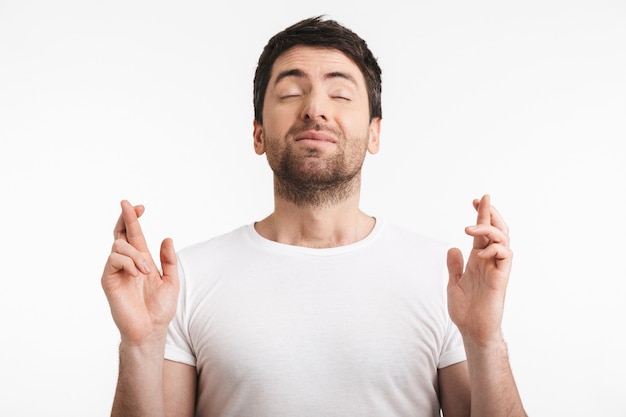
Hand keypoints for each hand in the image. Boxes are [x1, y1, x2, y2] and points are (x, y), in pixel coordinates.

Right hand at [101, 200, 178, 345]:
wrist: (150, 329)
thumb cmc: (160, 309)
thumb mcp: (170, 281)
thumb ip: (168, 260)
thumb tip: (167, 238)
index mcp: (141, 260)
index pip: (134, 235)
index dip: (134, 219)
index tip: (141, 207)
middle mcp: (127, 263)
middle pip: (120, 233)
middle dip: (125, 218)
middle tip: (130, 205)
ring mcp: (116, 271)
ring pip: (119, 246)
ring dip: (135, 254)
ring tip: (147, 271)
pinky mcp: (108, 280)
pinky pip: (114, 260)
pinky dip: (128, 262)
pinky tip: (137, 273)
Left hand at [447, 195, 512, 345]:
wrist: (472, 330)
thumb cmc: (465, 310)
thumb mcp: (454, 283)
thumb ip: (454, 266)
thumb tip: (453, 248)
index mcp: (478, 260)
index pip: (482, 233)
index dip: (481, 216)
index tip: (475, 200)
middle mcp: (489, 261)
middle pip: (497, 230)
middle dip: (490, 213)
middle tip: (481, 200)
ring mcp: (496, 269)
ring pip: (503, 239)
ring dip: (488, 229)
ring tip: (468, 230)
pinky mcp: (501, 278)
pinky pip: (505, 256)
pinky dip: (495, 249)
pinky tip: (480, 252)